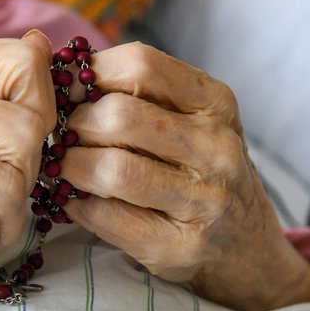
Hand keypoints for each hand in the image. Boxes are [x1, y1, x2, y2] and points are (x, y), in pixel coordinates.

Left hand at [59, 42, 309, 310]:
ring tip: (65, 168)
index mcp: (214, 103)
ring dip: (72, 167)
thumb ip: (142, 94)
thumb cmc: (200, 169)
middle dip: (75, 123)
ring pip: (112, 168)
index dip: (90, 74)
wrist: (245, 242)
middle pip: (120, 116)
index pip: (141, 66)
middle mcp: (216, 148)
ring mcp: (203, 199)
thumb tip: (67, 77)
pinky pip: (107, 217)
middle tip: (64, 135)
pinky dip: (78, 206)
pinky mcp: (179, 244)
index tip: (69, 89)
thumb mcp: (191, 118)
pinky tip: (76, 201)